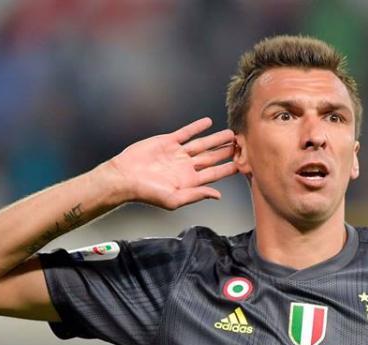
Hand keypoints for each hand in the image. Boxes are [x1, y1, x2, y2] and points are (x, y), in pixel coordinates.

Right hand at [102, 116, 237, 208]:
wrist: (125, 177)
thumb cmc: (147, 193)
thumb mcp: (174, 199)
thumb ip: (196, 195)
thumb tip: (218, 195)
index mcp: (189, 181)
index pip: (214, 174)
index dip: (228, 169)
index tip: (243, 163)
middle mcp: (186, 167)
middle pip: (211, 158)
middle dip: (226, 152)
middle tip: (242, 145)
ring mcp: (177, 153)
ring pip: (202, 144)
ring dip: (216, 139)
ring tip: (230, 134)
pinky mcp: (168, 142)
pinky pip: (185, 133)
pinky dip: (196, 127)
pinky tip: (207, 122)